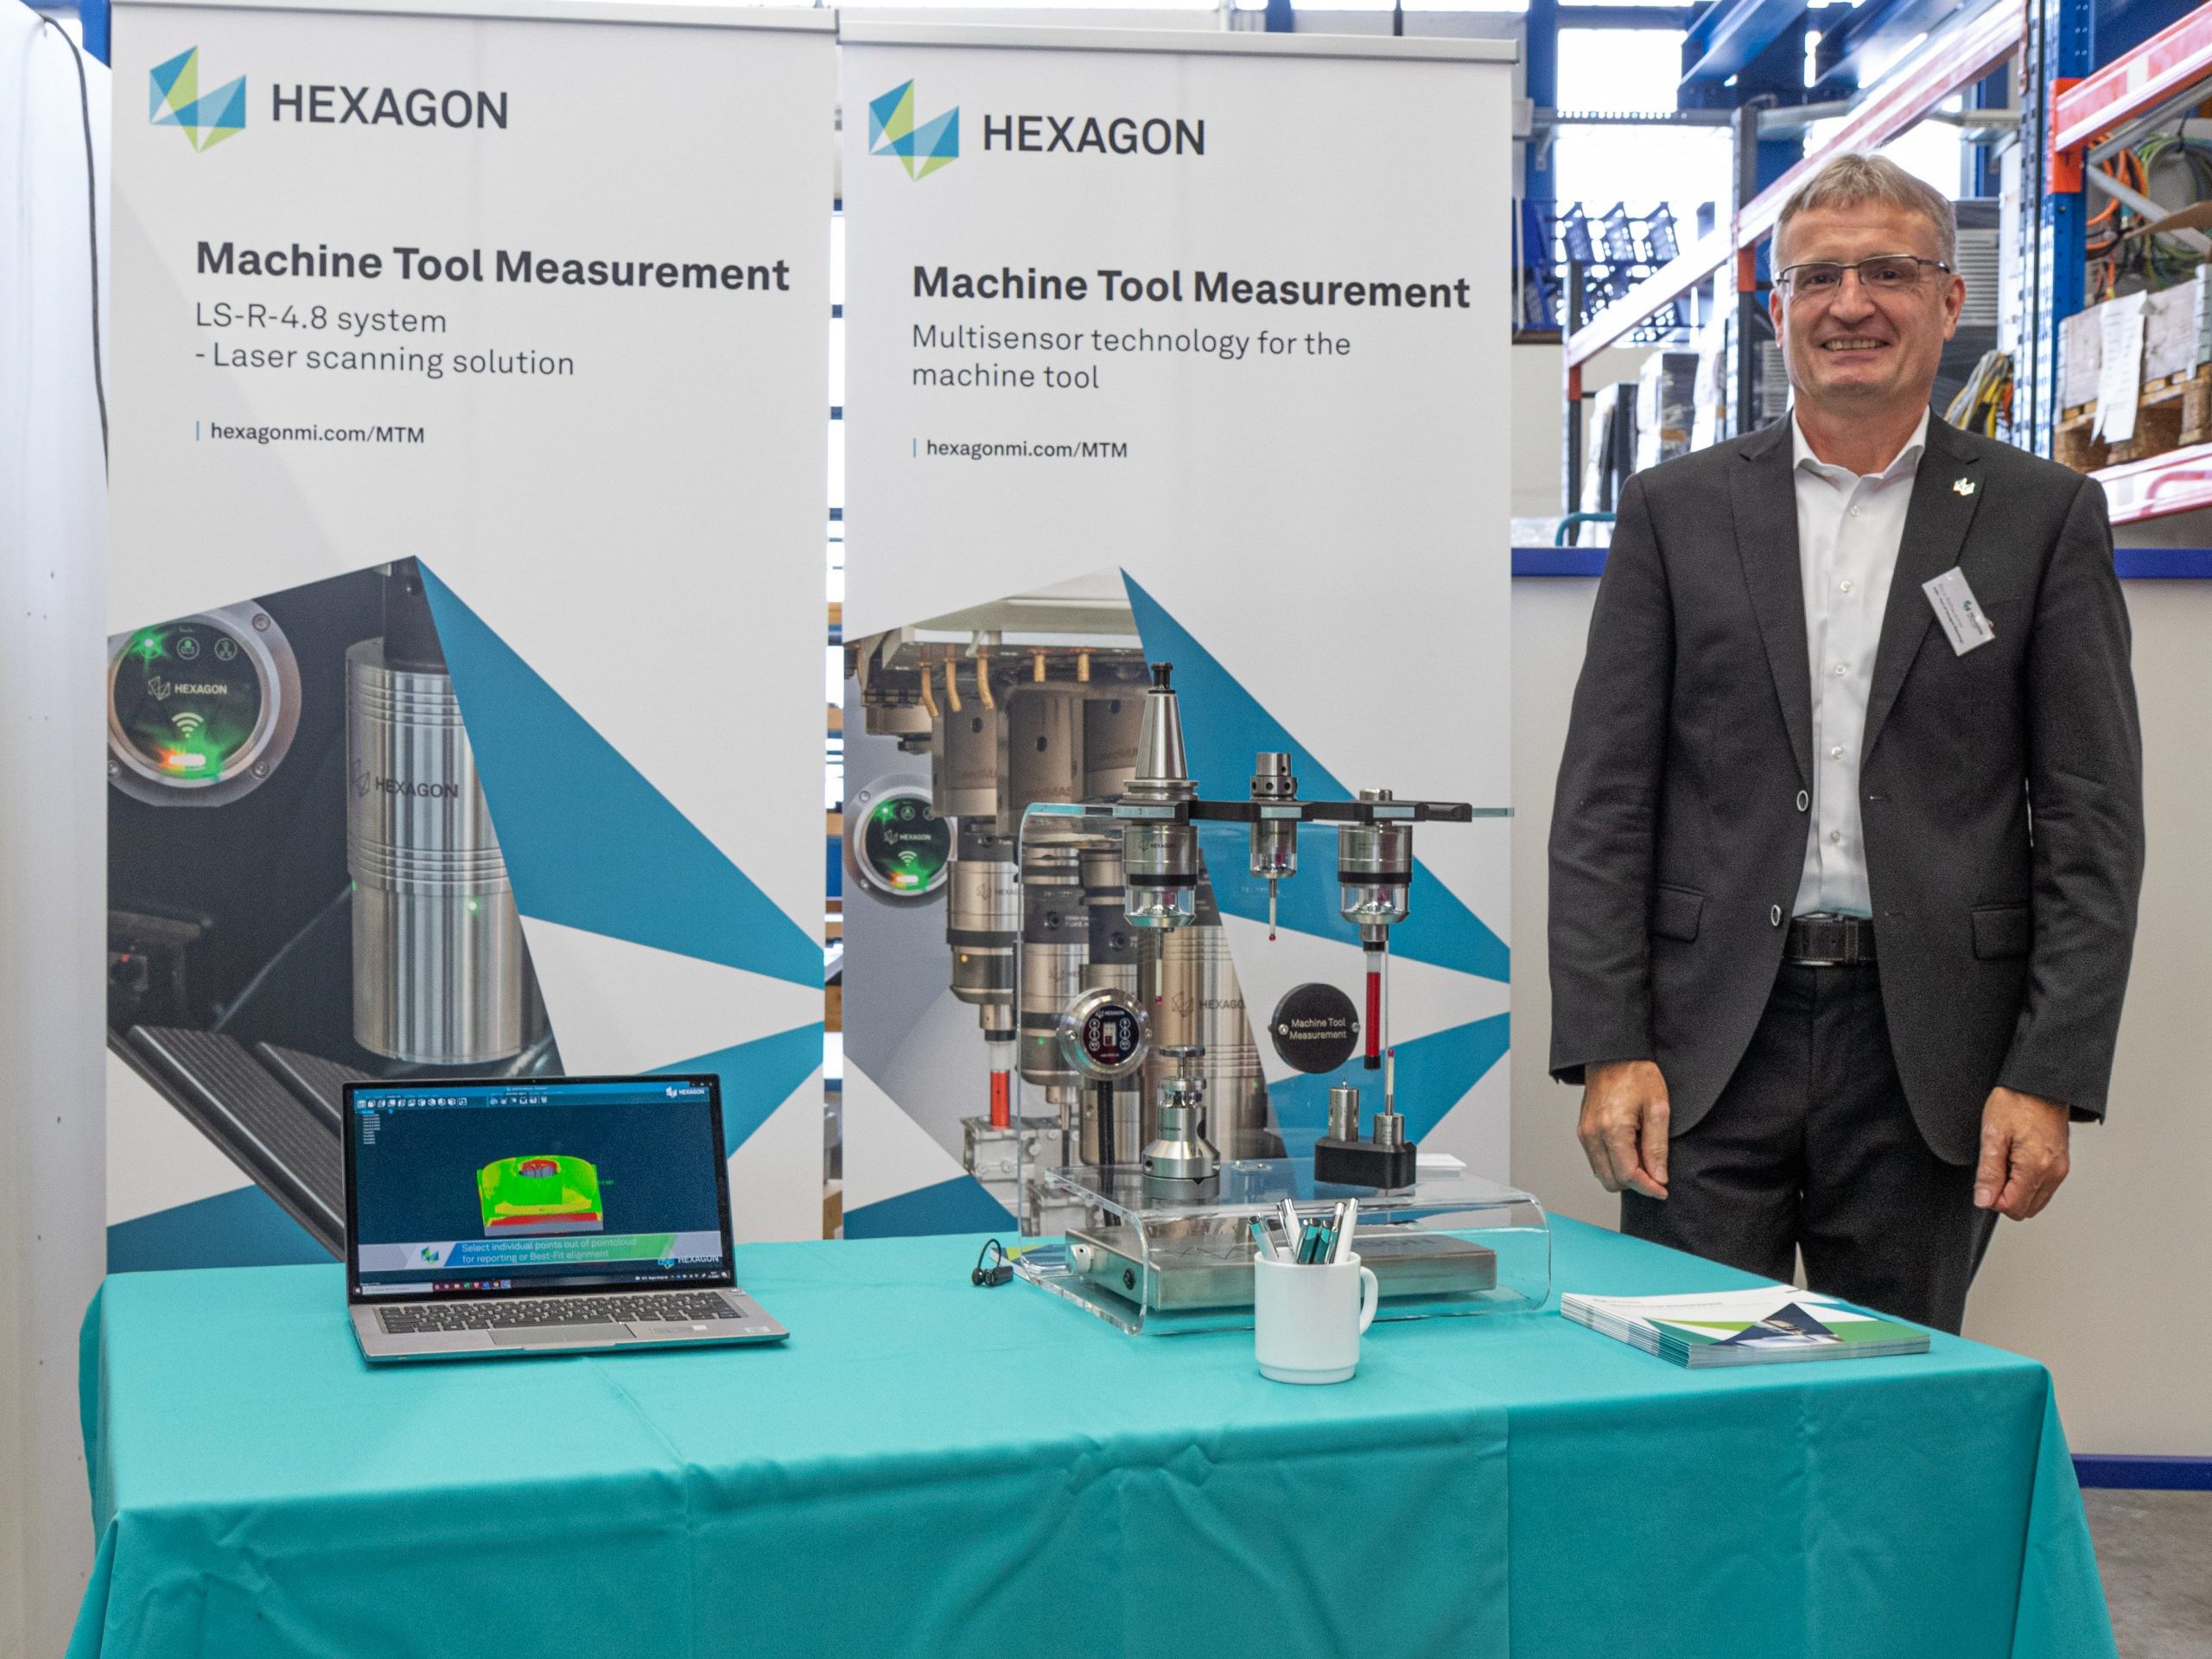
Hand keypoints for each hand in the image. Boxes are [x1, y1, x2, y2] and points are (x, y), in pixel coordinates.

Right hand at [1577, 1059, 1670, 1199]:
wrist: (1614, 1054)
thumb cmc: (1637, 1075)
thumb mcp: (1658, 1108)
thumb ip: (1657, 1147)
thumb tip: (1658, 1177)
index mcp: (1612, 1129)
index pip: (1628, 1175)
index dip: (1648, 1188)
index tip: (1663, 1190)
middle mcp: (1593, 1135)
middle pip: (1611, 1181)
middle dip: (1635, 1182)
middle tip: (1655, 1170)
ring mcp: (1585, 1133)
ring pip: (1602, 1174)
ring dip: (1623, 1173)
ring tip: (1642, 1155)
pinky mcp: (1583, 1131)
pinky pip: (1596, 1160)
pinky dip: (1613, 1162)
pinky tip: (1629, 1148)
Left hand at [1974, 1087, 2070, 1219]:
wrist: (2040, 1085)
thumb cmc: (2016, 1103)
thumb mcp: (1993, 1134)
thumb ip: (1989, 1172)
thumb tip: (1983, 1200)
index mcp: (2036, 1167)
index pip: (2012, 1207)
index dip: (1991, 1198)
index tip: (1985, 1178)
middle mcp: (2054, 1173)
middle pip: (2024, 1210)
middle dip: (2004, 1197)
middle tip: (1994, 1169)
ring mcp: (2060, 1171)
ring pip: (2034, 1203)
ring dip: (2016, 1192)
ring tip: (2006, 1162)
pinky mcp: (2061, 1166)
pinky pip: (2043, 1190)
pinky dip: (2027, 1185)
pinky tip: (2016, 1163)